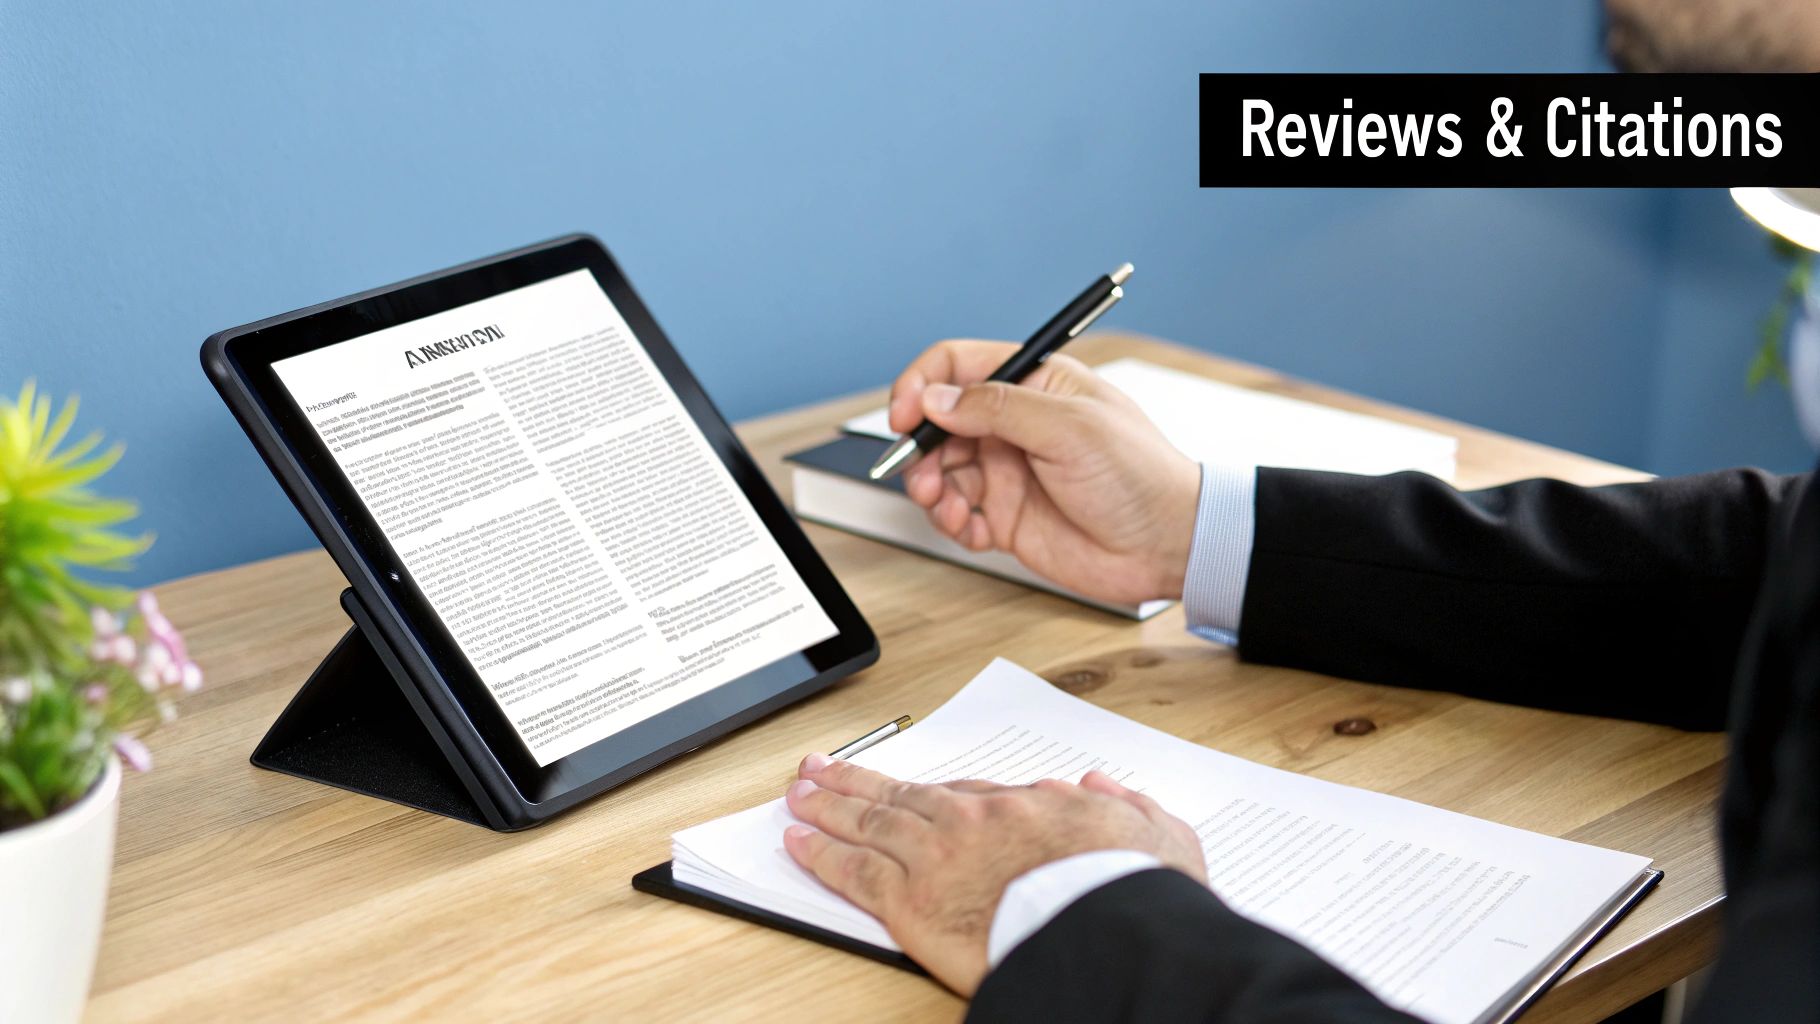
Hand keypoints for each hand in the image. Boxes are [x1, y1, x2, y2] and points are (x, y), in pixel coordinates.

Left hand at [782, 753, 1207, 995]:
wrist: (1111, 932)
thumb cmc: (1137, 892)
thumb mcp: (1159, 834)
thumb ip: (1127, 807)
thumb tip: (1102, 787)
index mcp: (1030, 808)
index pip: (970, 795)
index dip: (935, 794)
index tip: (915, 790)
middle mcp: (976, 824)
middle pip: (905, 796)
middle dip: (860, 781)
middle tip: (824, 769)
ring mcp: (939, 859)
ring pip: (870, 823)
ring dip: (829, 805)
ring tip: (799, 792)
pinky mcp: (912, 904)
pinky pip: (853, 872)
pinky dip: (820, 853)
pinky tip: (796, 841)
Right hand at [888, 340, 1200, 604]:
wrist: (1167, 546)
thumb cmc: (1139, 475)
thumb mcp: (1069, 428)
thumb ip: (998, 409)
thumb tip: (937, 399)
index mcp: (1034, 384)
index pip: (958, 366)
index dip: (923, 385)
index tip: (905, 413)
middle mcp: (1015, 425)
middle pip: (938, 422)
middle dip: (919, 446)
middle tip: (920, 473)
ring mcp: (1008, 472)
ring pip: (940, 470)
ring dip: (929, 487)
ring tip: (945, 506)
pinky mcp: (1006, 517)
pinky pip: (957, 514)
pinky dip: (951, 522)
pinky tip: (969, 529)